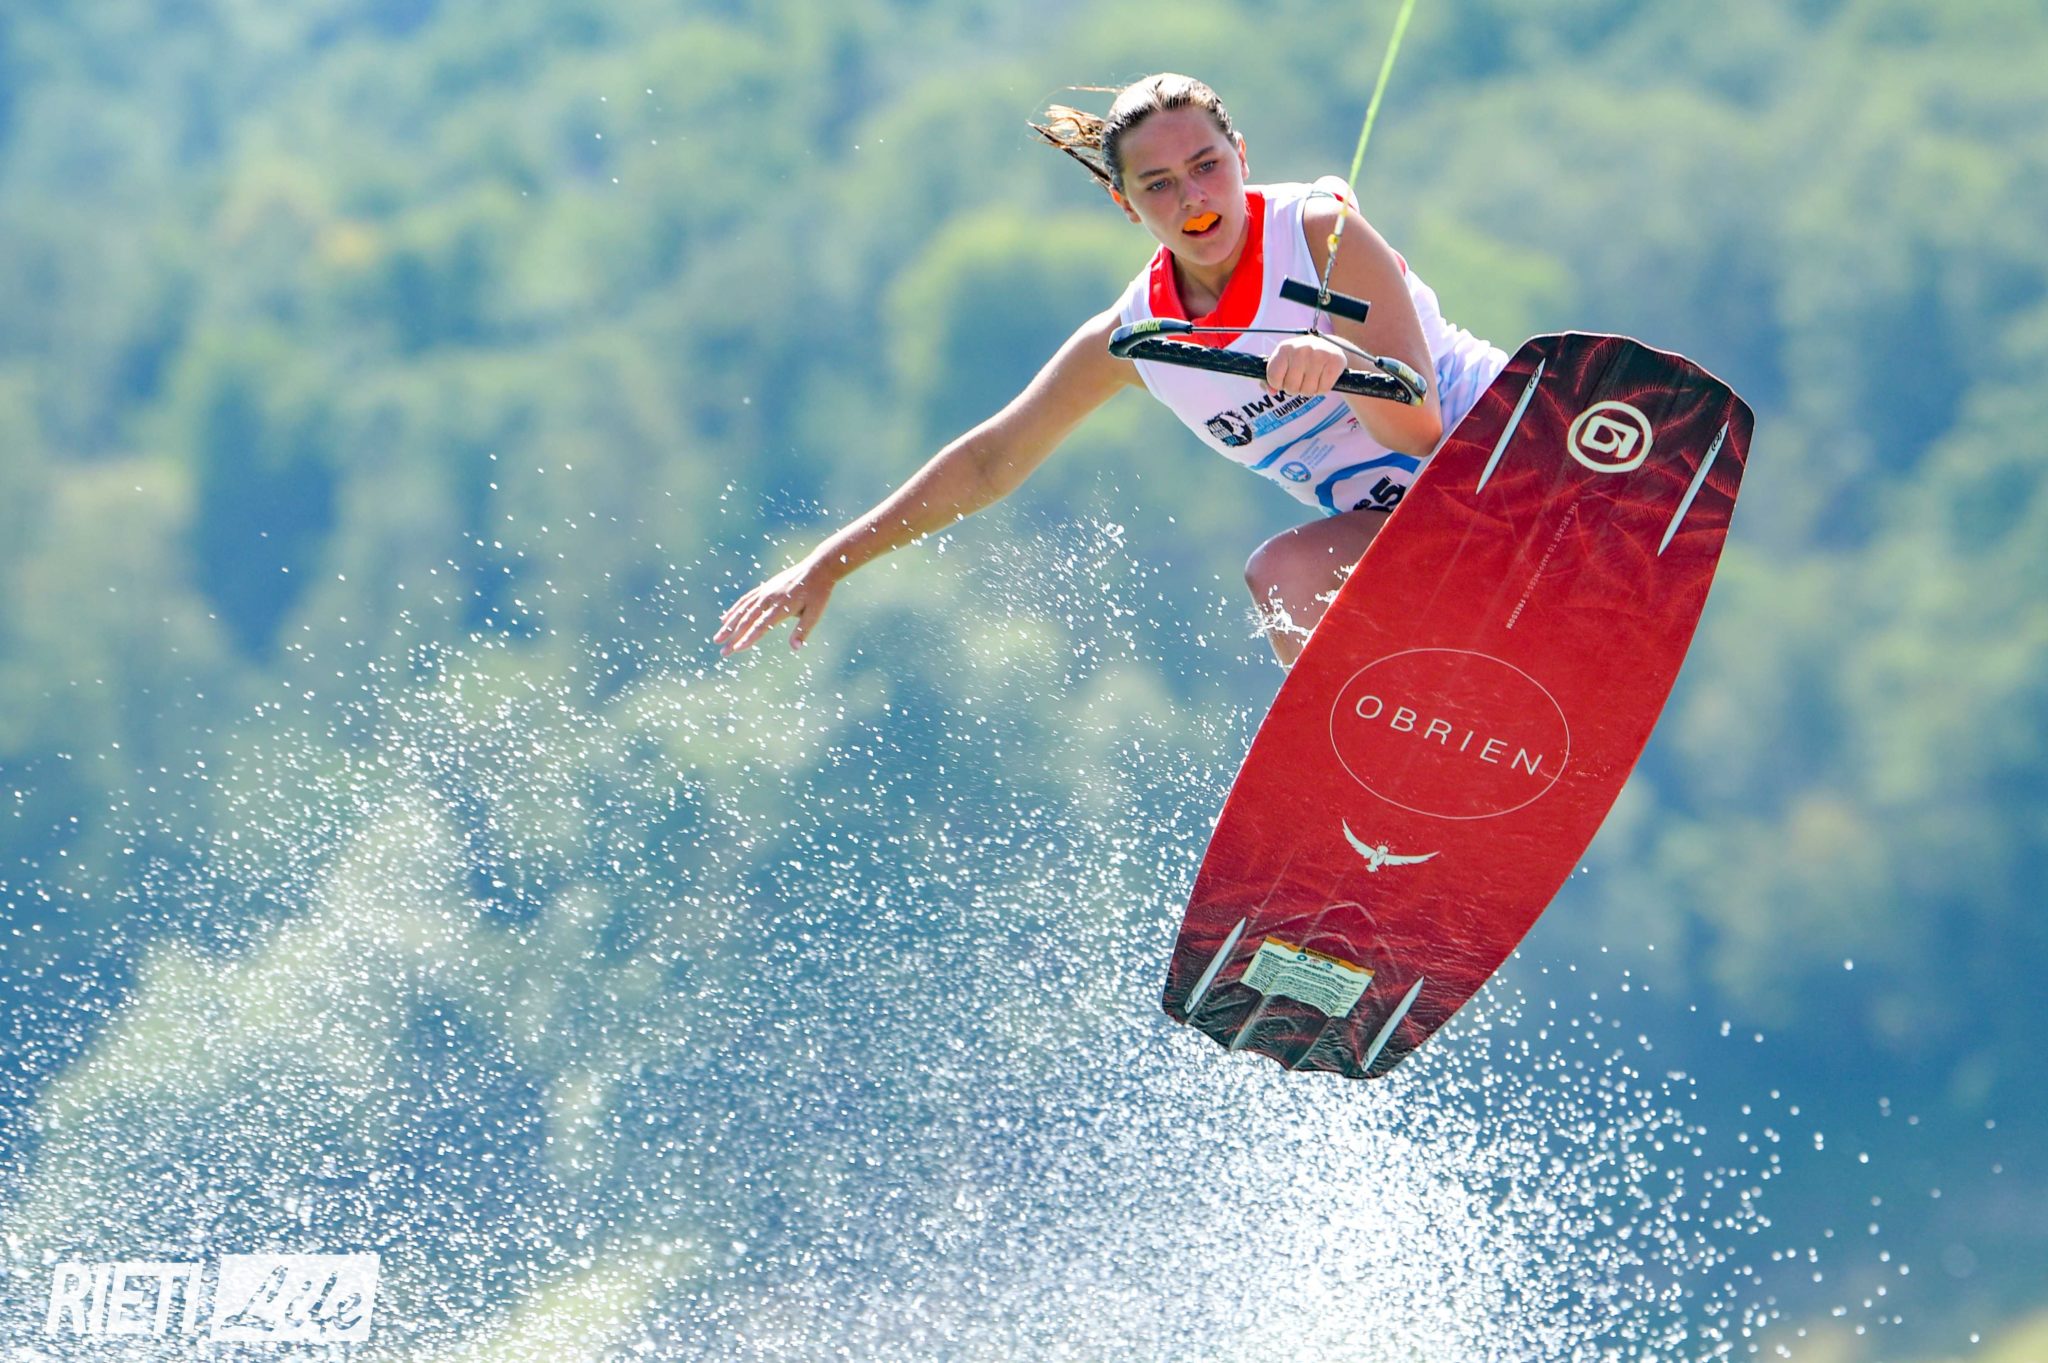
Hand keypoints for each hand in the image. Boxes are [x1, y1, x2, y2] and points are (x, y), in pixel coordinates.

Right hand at [715, 553, 839, 655]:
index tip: (737, 649)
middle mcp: (769, 598)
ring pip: (742, 610)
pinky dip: (734, 610)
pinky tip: (725, 619)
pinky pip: (745, 600)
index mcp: (781, 606)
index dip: (749, 638)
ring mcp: (765, 592)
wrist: (818, 568)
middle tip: (723, 652)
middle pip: (747, 620)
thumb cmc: (819, 593)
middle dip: (733, 637)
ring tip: (717, 638)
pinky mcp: (764, 588)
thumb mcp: (815, 613)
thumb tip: (795, 648)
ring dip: (728, 625)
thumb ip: (803, 630)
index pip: (761, 625)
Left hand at [1265, 334, 1348, 395]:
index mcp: (1285, 348)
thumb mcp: (1285, 362)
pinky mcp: (1335, 362)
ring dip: (1310, 390)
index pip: (1274, 377)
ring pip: (1308, 390)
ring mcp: (1319, 354)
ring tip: (1313, 378)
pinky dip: (1323, 389)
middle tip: (1302, 379)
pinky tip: (1323, 378)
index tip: (1286, 378)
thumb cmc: (1302, 359)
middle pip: (1291, 387)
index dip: (1279, 384)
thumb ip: (1273, 378)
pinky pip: (1323, 389)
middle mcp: (1301, 349)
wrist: (1330, 348)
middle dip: (1296, 388)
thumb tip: (1271, 392)